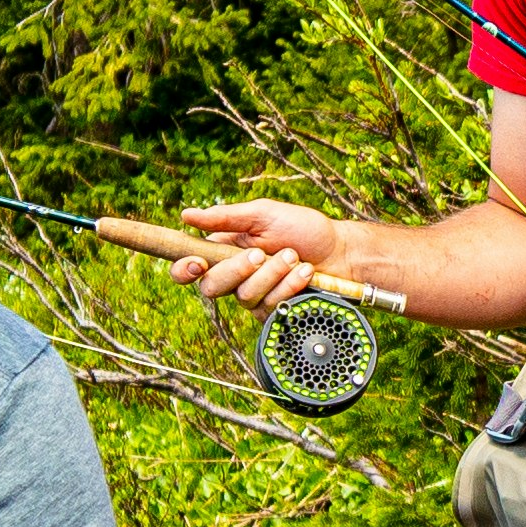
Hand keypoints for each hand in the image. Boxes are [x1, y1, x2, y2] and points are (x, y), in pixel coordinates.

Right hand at [159, 197, 350, 310]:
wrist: (341, 252)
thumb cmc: (304, 229)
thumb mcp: (264, 214)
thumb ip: (226, 217)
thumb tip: (187, 215)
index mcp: (225, 250)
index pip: (189, 267)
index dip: (184, 269)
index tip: (198, 263)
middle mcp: (236, 277)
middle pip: (211, 287)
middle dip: (236, 270)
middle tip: (260, 254)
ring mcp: (254, 296)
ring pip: (244, 296)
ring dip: (272, 274)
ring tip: (294, 256)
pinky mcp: (274, 312)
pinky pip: (269, 307)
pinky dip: (288, 286)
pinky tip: (305, 273)